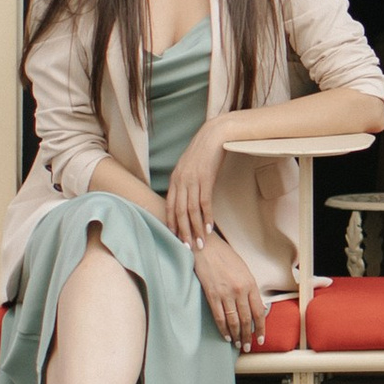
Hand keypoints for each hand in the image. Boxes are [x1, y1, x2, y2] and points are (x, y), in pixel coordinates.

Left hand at [165, 117, 226, 249]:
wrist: (214, 135)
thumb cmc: (203, 151)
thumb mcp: (188, 167)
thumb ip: (184, 182)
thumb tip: (186, 197)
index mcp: (174, 179)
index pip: (169, 207)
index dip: (172, 224)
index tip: (175, 238)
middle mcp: (181, 181)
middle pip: (179, 212)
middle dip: (183, 232)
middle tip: (187, 248)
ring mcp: (193, 180)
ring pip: (192, 211)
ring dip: (196, 229)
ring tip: (200, 243)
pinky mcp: (206, 179)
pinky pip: (205, 202)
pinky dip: (207, 217)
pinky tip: (209, 228)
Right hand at [194, 231, 267, 354]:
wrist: (207, 248)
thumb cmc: (225, 257)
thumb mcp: (244, 271)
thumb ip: (250, 290)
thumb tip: (257, 308)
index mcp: (250, 284)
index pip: (259, 311)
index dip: (260, 327)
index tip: (260, 339)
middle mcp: (240, 290)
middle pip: (246, 319)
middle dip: (247, 335)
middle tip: (247, 346)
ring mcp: (226, 293)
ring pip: (233, 320)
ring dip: (236, 335)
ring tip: (237, 344)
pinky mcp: (212, 294)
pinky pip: (219, 316)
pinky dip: (223, 328)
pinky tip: (226, 336)